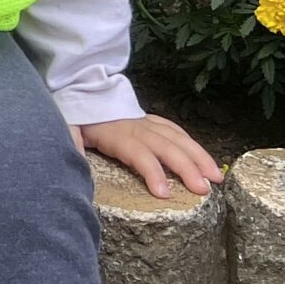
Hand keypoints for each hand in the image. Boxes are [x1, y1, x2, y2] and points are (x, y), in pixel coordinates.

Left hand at [76, 114, 220, 198]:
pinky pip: (177, 131)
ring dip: (199, 158)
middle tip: (203, 190)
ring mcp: (148, 123)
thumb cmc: (79, 116)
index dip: (152, 172)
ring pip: (179, 139)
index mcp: (117, 134)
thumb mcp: (68, 128)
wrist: (84, 90)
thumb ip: (72, 143)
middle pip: (167, 148)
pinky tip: (206, 160)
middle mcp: (138, 128)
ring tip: (216, 178)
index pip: (139, 154)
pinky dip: (193, 145)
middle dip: (187, 168)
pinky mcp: (153, 121)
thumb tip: (76, 160)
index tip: (164, 193)